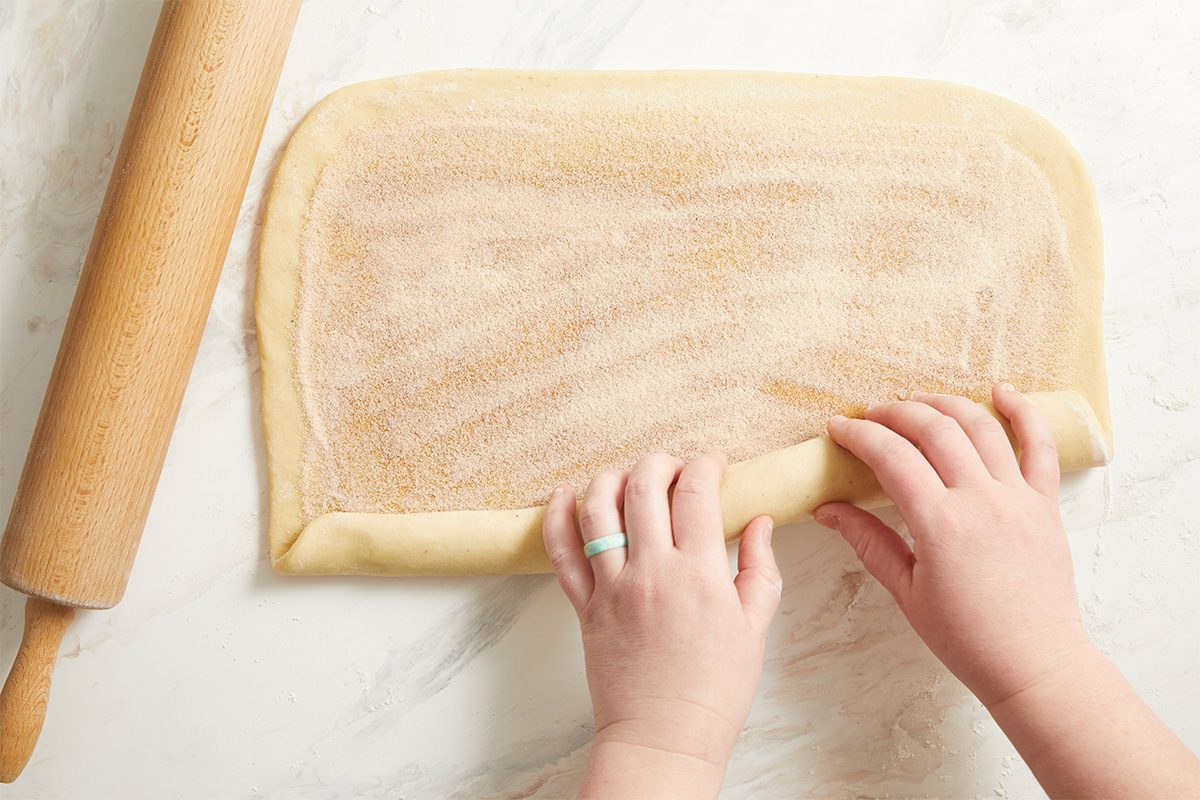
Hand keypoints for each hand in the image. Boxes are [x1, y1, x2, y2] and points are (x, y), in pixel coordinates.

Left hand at [543, 453, 781, 798]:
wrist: (663, 739)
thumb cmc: (714, 691)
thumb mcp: (754, 628)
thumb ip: (760, 568)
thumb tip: (762, 522)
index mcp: (698, 575)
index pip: (696, 493)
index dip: (706, 465)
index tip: (715, 465)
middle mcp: (651, 572)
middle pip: (645, 486)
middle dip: (661, 462)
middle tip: (675, 467)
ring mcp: (612, 587)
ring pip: (597, 508)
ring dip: (612, 477)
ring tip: (628, 476)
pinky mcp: (584, 607)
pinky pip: (561, 552)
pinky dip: (557, 516)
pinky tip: (564, 493)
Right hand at [816, 383, 1088, 706]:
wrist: (1035, 664)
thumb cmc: (967, 638)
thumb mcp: (906, 593)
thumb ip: (868, 542)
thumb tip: (827, 510)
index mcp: (941, 525)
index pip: (891, 458)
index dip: (859, 436)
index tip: (837, 428)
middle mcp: (981, 501)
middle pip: (933, 430)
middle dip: (894, 412)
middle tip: (869, 414)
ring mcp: (1018, 498)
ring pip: (980, 427)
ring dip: (942, 404)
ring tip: (915, 401)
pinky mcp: (1045, 504)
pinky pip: (1039, 446)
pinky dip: (1023, 411)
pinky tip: (1001, 390)